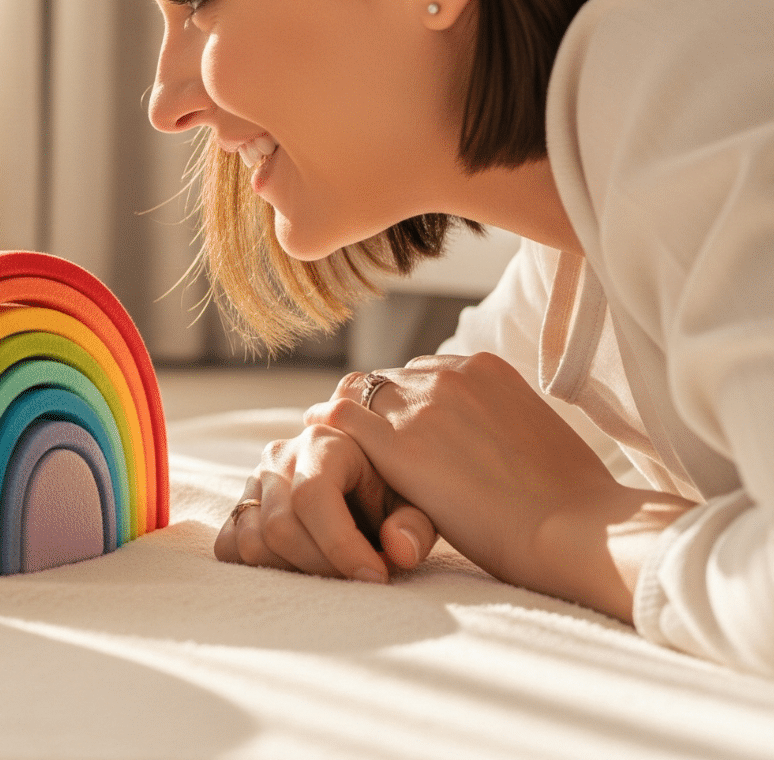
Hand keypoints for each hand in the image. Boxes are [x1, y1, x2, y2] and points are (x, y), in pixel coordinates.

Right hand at [216, 403, 439, 582]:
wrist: (363, 485)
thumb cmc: (391, 496)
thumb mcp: (417, 504)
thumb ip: (414, 526)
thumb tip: (399, 550)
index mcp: (324, 442)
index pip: (313, 496)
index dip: (341, 545)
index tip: (376, 577)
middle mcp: (280, 457)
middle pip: (280, 528)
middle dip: (323, 566)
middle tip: (361, 578)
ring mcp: (253, 481)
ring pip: (252, 543)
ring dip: (296, 571)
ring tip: (335, 569)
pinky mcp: (238, 506)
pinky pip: (229, 547)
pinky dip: (261, 568)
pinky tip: (302, 566)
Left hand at [313, 354, 693, 618]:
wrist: (580, 529)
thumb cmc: (573, 505)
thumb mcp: (536, 437)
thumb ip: (500, 423)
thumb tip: (486, 443)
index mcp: (487, 368)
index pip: (423, 372)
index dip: (404, 403)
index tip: (395, 430)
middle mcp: (450, 373)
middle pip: (386, 380)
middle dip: (372, 409)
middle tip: (357, 443)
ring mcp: (421, 403)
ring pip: (356, 393)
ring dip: (349, 422)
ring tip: (335, 448)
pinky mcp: (397, 441)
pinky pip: (339, 418)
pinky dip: (327, 430)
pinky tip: (318, 449)